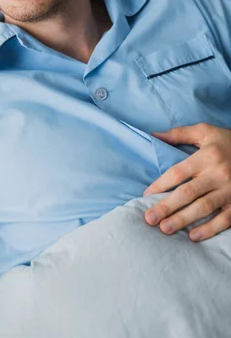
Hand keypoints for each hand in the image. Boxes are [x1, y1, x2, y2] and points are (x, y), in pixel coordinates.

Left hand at [143, 123, 230, 240]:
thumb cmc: (228, 141)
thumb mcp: (205, 131)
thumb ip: (179, 134)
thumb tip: (154, 135)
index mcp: (207, 156)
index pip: (179, 173)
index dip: (160, 184)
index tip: (146, 195)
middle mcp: (218, 174)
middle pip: (188, 193)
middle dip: (167, 207)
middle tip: (149, 219)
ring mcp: (230, 190)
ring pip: (204, 207)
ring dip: (183, 220)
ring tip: (165, 229)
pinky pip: (225, 219)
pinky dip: (210, 229)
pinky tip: (193, 236)